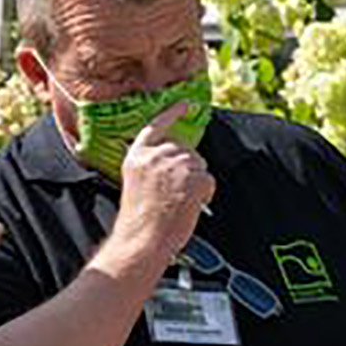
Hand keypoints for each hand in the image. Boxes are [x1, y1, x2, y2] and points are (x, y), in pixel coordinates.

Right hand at [112, 102, 214, 259]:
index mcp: (138, 155)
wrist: (143, 240)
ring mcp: (177, 164)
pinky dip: (205, 194)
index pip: (157, 125)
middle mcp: (157, 155)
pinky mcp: (195, 177)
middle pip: (185, 150)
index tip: (186, 104)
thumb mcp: (135, 184)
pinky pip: (209, 181)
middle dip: (187, 169)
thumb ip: (152, 167)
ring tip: (179, 202)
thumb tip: (175, 162)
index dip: (173, 113)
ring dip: (195, 183)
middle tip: (176, 194)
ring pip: (199, 166)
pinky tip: (189, 206)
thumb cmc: (138, 221)